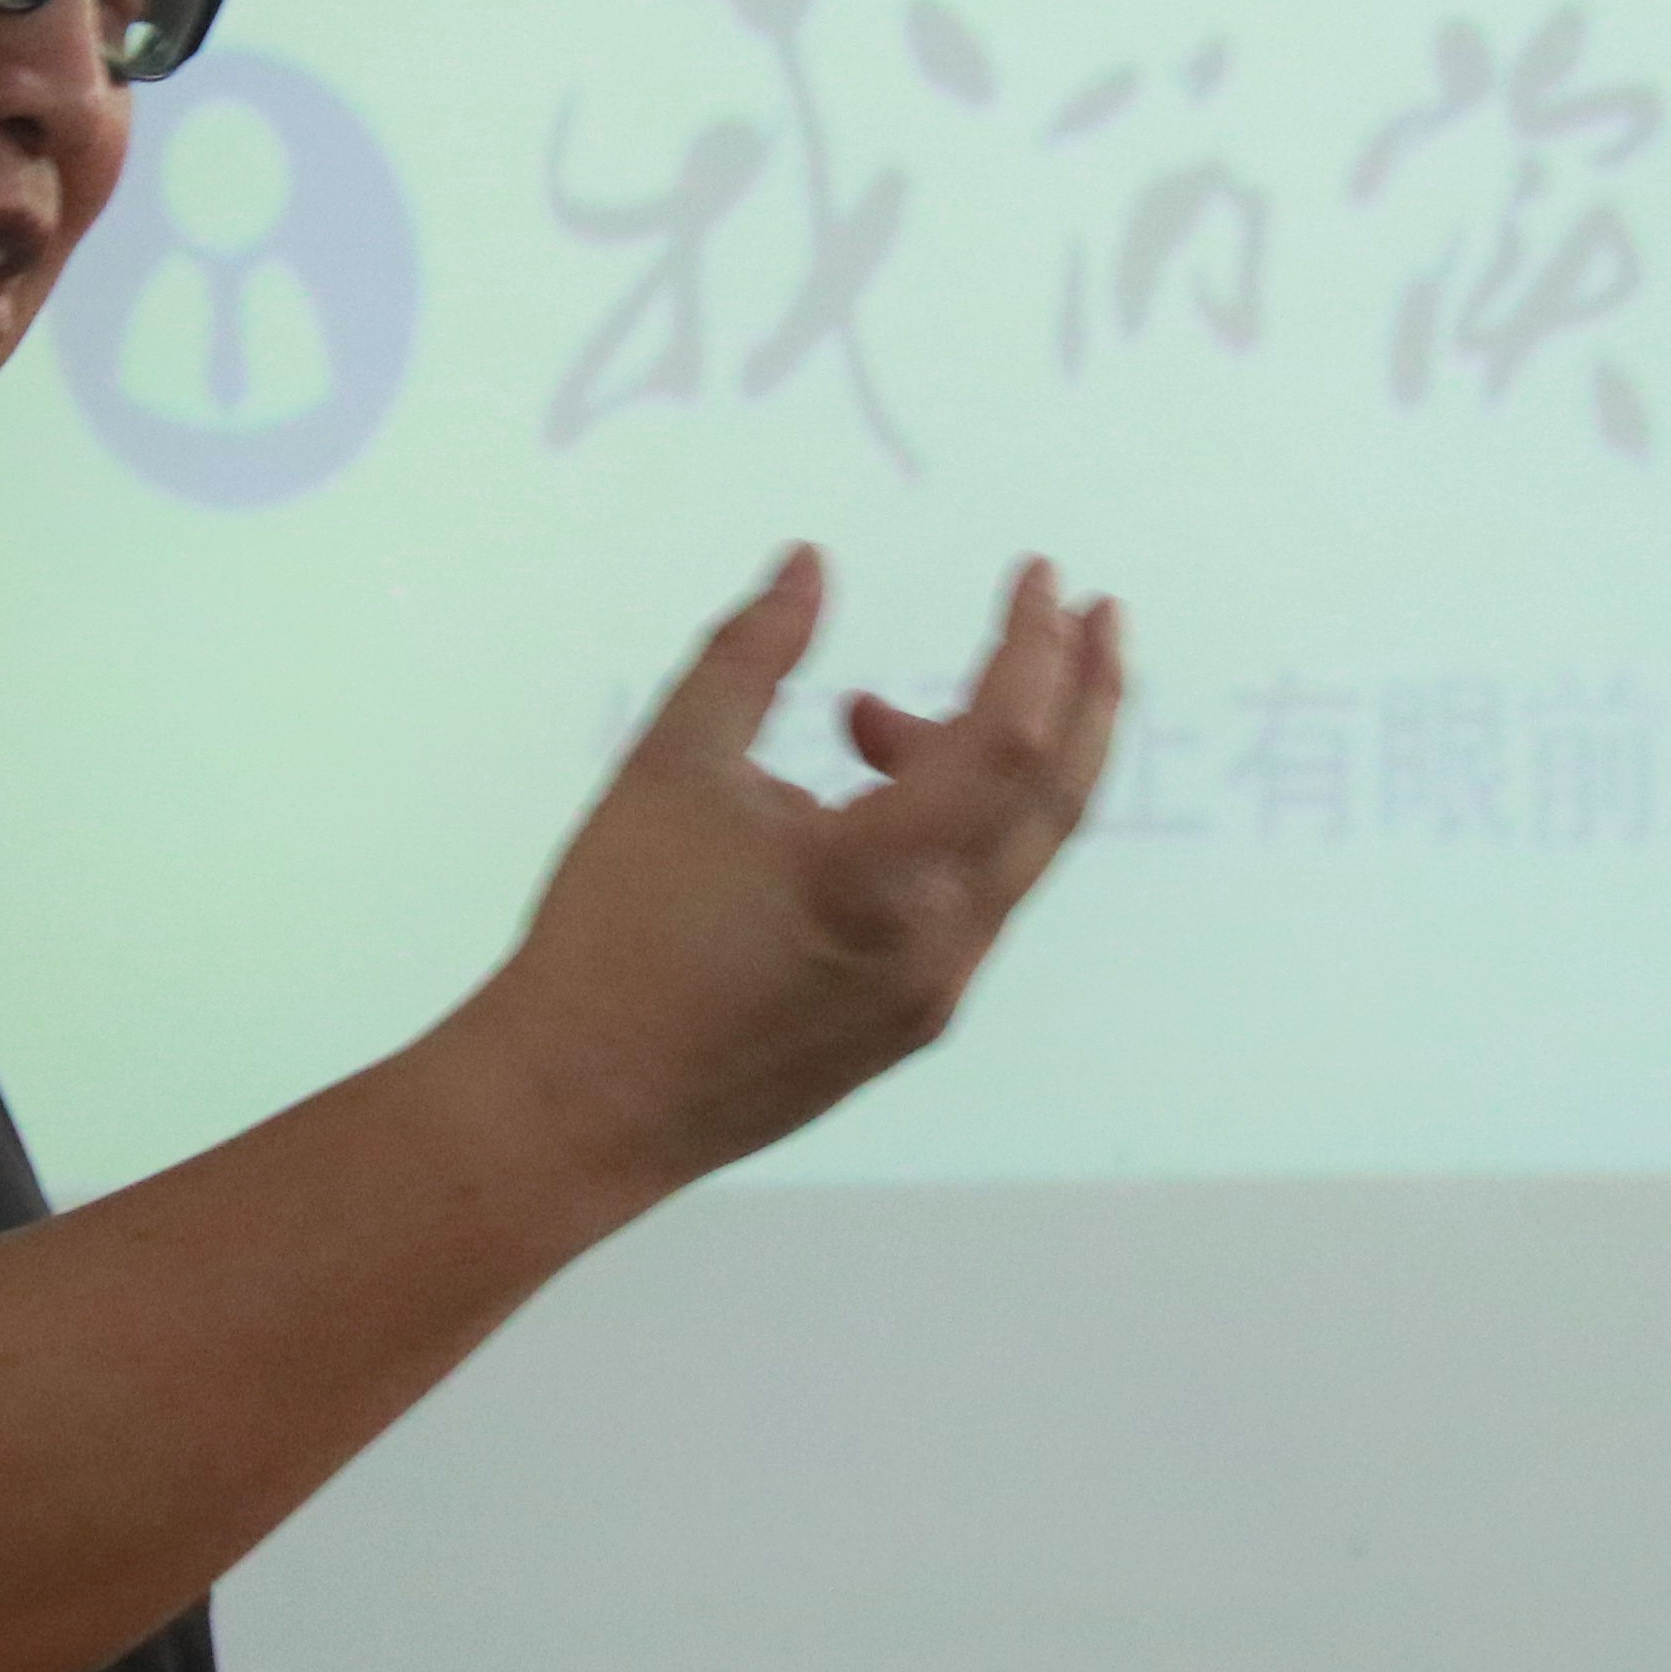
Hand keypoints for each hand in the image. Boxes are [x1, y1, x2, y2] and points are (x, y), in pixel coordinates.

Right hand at [469, 550, 1126, 1201]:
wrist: (577, 1106)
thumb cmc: (614, 933)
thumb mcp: (668, 767)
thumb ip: (749, 655)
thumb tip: (810, 565)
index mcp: (880, 876)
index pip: (1007, 738)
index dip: (1033, 645)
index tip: (1039, 572)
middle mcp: (936, 944)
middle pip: (1058, 800)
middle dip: (1089, 697)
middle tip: (1093, 612)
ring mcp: (933, 995)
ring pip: (1011, 855)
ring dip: (992, 765)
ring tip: (867, 715)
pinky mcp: (909, 1025)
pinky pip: (968, 904)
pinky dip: (949, 831)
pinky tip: (854, 802)